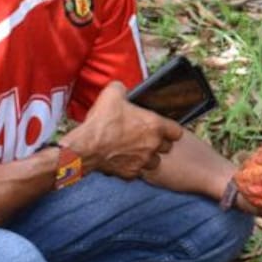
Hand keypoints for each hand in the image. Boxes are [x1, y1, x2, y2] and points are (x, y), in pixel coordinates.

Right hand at [63, 81, 182, 178]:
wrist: (84, 147)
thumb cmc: (101, 122)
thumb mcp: (112, 95)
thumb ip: (121, 89)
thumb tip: (120, 88)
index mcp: (154, 126)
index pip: (177, 131)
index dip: (170, 129)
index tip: (163, 128)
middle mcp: (153, 145)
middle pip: (167, 147)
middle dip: (159, 143)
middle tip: (146, 137)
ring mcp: (142, 160)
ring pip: (154, 162)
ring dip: (147, 157)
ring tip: (135, 150)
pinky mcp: (130, 173)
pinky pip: (137, 171)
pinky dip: (131, 167)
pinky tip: (122, 160)